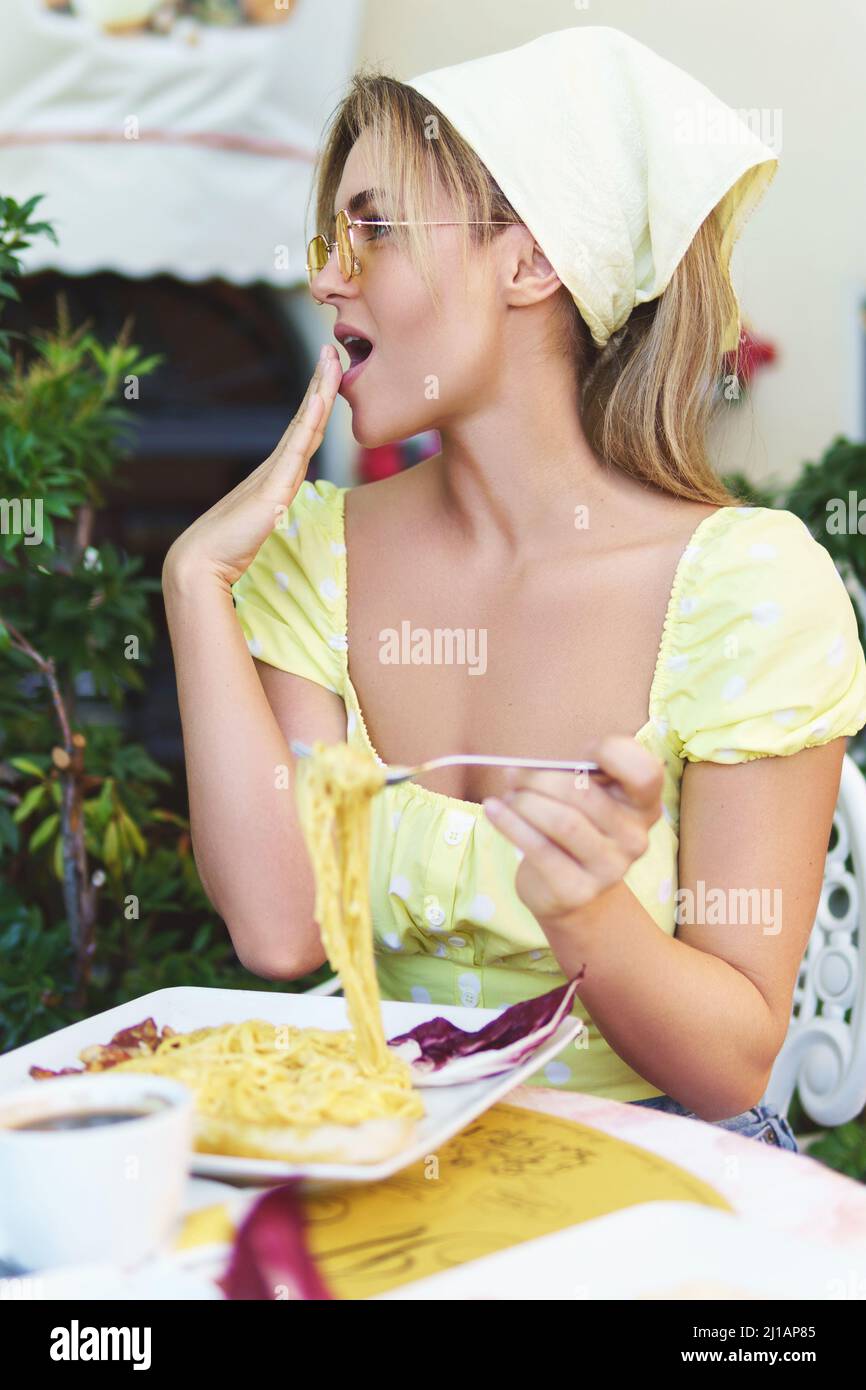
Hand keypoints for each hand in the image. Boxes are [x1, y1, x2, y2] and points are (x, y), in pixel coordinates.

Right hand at [162, 346, 341, 589]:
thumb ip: (273, 509)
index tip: (329, 374)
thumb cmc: (228, 547)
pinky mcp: (272, 489)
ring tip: (331, 360)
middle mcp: (274, 467)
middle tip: (332, 349)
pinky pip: (296, 449)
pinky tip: (320, 399)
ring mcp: (273, 474)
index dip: (318, 402)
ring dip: (320, 391)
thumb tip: (281, 505)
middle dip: (321, 383)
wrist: (201, 561)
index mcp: (275, 475)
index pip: (304, 432)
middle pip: (306, 418)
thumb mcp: (263, 523)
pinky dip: (309, 421)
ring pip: (305, 425)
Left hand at [483, 735, 663, 931]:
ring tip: (509, 795)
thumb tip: (534, 767)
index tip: (582, 751)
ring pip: (562, 821)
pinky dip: (509, 823)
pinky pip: (538, 848)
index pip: (645, 772)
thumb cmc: (576, 828)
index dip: (611, 752)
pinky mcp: (578, 890)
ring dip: (525, 801)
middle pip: (586, 794)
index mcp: (644, 806)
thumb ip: (580, 775)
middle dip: (541, 778)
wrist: (570, 893)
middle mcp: (635, 838)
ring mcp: (610, 868)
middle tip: (514, 774)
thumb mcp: (589, 798)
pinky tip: (493, 809)